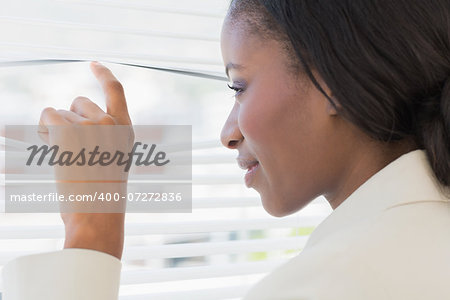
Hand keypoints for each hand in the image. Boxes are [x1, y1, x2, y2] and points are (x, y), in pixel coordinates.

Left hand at [39, 62, 132, 258]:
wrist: (98, 214)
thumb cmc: (103, 194)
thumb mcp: (114, 160)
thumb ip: (103, 136)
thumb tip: (69, 120)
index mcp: (125, 129)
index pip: (116, 90)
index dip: (103, 74)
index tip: (94, 64)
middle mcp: (110, 122)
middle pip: (80, 101)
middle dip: (70, 116)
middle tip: (67, 142)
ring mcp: (90, 125)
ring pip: (61, 112)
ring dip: (56, 129)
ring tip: (64, 155)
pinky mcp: (69, 130)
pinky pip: (48, 115)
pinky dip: (44, 128)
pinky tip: (50, 146)